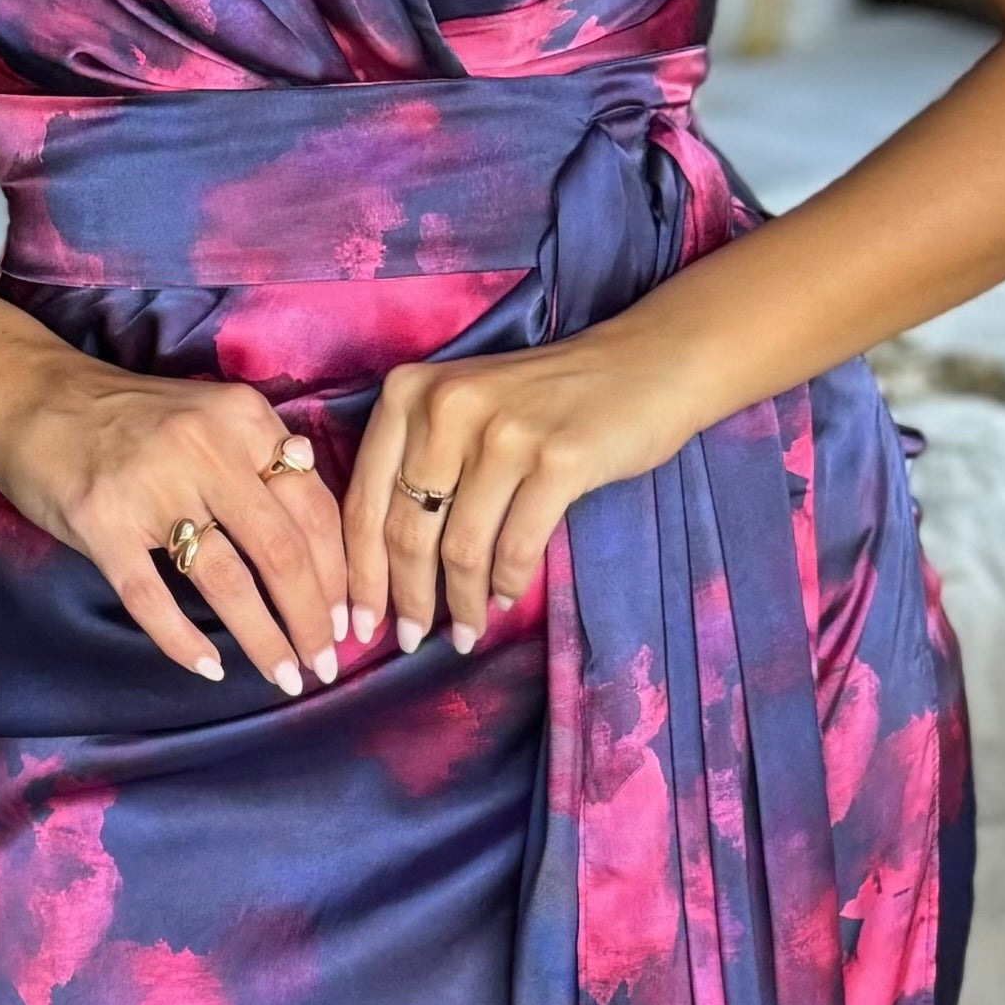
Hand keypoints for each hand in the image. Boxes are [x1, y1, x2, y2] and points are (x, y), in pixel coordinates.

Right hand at [0, 346, 349, 691]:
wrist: (30, 395)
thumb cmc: (130, 417)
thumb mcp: (210, 417)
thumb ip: (262, 463)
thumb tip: (323, 546)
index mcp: (243, 419)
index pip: (315, 508)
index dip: (340, 574)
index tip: (352, 621)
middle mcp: (205, 448)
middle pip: (283, 550)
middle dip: (313, 619)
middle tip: (327, 665)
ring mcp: (151, 485)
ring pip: (227, 580)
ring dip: (264, 639)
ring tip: (284, 677)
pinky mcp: (100, 521)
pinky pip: (152, 598)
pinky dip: (184, 641)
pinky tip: (209, 668)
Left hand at [343, 323, 698, 654]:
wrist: (646, 364)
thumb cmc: (544, 397)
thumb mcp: (461, 407)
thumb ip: (417, 462)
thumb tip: (384, 565)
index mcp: (408, 393)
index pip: (364, 501)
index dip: (359, 574)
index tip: (358, 624)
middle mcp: (447, 407)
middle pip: (407, 531)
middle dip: (407, 599)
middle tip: (411, 641)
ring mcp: (505, 433)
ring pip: (461, 547)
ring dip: (462, 603)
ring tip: (466, 633)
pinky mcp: (559, 460)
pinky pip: (517, 547)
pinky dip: (507, 584)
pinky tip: (505, 599)